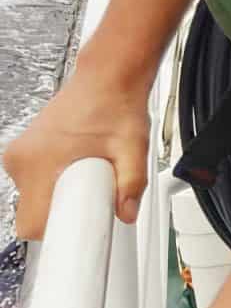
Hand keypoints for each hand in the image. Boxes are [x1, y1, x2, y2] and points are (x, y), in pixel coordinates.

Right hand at [3, 59, 152, 234]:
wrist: (108, 75)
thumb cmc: (116, 104)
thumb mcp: (133, 147)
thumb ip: (132, 184)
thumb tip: (126, 214)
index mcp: (38, 162)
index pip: (32, 223)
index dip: (58, 231)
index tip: (77, 232)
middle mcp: (21, 160)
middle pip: (33, 212)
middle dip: (63, 211)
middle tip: (93, 193)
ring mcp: (20, 154)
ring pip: (35, 197)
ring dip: (60, 195)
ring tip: (88, 172)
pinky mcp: (25, 151)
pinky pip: (36, 181)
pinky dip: (55, 182)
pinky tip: (78, 165)